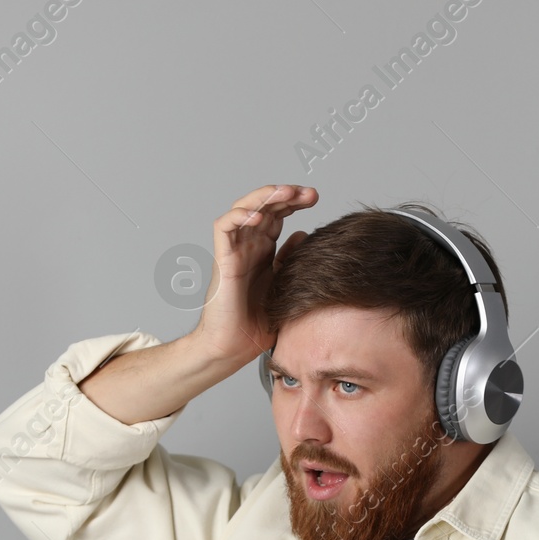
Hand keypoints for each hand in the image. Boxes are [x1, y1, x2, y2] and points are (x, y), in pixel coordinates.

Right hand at [192, 184, 316, 365]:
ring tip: (286, 193)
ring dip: (265, 196)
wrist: (235, 346)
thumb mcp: (284, 285)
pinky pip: (224, 228)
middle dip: (286, 194)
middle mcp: (249, 246)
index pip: (279, 215)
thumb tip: (305, 234)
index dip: (294, 201)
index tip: (315, 197)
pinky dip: (240, 216)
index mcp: (264, 250)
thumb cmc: (256, 322)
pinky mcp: (223, 260)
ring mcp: (235, 250)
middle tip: (309, 193)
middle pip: (265, 206)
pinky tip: (260, 216)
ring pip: (244, 208)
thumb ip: (291, 260)